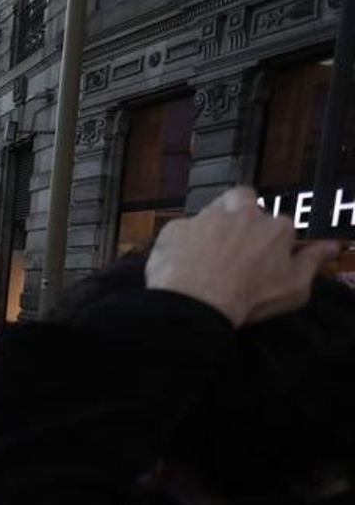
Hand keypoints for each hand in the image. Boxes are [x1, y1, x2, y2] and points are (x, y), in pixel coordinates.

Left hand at [146, 187, 342, 326]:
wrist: (196, 305)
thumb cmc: (249, 299)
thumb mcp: (294, 288)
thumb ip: (312, 262)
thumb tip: (329, 247)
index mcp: (274, 227)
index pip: (279, 224)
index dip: (271, 240)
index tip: (264, 257)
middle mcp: (241, 214)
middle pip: (244, 200)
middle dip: (241, 212)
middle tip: (235, 240)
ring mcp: (205, 217)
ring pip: (211, 211)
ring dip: (211, 226)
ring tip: (208, 255)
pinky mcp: (175, 227)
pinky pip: (181, 230)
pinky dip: (182, 244)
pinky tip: (182, 263)